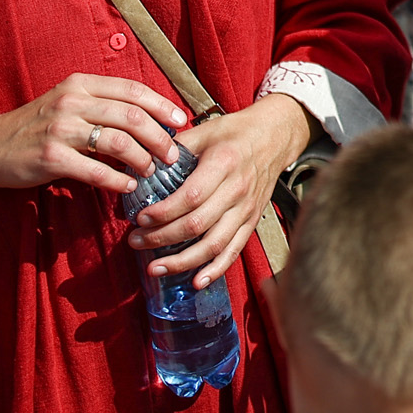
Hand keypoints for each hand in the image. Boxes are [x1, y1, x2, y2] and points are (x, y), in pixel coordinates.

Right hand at [0, 73, 188, 215]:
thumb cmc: (37, 127)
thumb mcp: (69, 104)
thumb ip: (103, 107)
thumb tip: (152, 121)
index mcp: (81, 85)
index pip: (133, 90)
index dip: (162, 106)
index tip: (182, 122)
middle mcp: (73, 101)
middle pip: (132, 116)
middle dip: (160, 137)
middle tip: (173, 155)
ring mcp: (61, 129)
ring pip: (119, 141)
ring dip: (143, 158)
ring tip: (152, 171)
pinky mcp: (51, 157)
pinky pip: (96, 170)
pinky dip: (118, 179)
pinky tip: (128, 186)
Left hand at [127, 92, 311, 288]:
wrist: (275, 136)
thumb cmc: (236, 132)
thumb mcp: (205, 131)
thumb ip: (174, 148)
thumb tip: (142, 165)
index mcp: (224, 164)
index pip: (190, 197)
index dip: (163, 213)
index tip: (140, 218)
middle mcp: (237, 189)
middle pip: (197, 224)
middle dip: (162, 238)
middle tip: (136, 241)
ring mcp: (246, 208)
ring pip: (214, 244)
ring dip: (182, 261)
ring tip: (155, 268)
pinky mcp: (252, 221)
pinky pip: (234, 250)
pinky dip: (216, 270)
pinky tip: (196, 281)